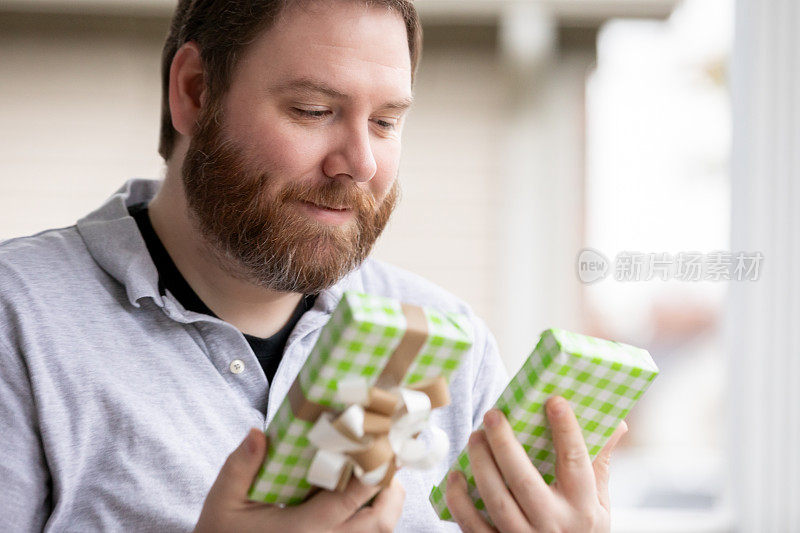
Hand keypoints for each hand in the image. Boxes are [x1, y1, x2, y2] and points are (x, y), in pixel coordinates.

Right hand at [194, 428, 404, 532]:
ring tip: (377, 474)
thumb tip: (257, 434)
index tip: (382, 443)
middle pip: (378, 522)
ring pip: (378, 532)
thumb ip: (241, 465)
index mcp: (300, 530)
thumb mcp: (224, 499)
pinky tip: (362, 496)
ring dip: (385, 503)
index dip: (372, 471)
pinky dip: (371, 516)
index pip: (348, 500)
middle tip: (386, 456)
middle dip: (390, 487)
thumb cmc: (223, 531)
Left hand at [445, 396, 627, 532]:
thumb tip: (616, 424)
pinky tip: (456, 475)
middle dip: (505, 444)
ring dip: (481, 465)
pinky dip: (460, 499)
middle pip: (524, 479)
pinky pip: (473, 525)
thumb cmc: (581, 529)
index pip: (576, 462)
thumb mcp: (599, 503)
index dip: (566, 429)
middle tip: (492, 414)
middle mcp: (554, 524)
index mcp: (583, 507)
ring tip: (475, 437)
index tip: (554, 400)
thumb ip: (600, 464)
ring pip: (497, 499)